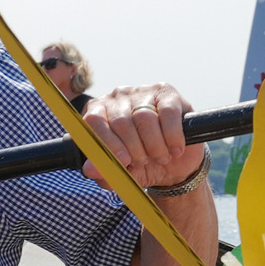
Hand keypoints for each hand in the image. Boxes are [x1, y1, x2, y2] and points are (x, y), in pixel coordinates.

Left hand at [84, 84, 203, 194]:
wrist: (174, 164)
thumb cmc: (140, 165)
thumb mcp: (121, 173)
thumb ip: (104, 171)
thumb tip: (90, 170)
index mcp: (98, 112)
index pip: (94, 121)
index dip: (108, 143)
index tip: (124, 161)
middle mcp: (117, 97)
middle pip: (121, 121)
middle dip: (135, 149)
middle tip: (144, 162)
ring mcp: (142, 92)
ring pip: (145, 117)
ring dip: (154, 145)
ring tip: (160, 158)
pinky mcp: (167, 92)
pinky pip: (168, 113)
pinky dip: (172, 136)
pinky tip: (175, 150)